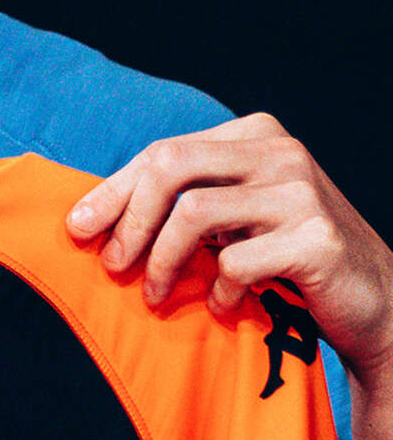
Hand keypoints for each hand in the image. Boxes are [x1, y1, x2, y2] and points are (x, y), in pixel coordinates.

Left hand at [65, 113, 392, 387]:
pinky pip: (236, 262)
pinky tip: (220, 305)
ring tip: (155, 295)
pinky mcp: (317, 239)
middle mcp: (280, 151)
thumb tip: (93, 216)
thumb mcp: (237, 215)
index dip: (113, 190)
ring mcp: (302, 192)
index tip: (77, 228)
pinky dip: (216, 290)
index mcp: (254, 135)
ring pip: (194, 213)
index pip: (164, 152)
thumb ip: (184, 201)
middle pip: (170, 167)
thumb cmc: (288, 259)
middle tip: (112, 266)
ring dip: (161, 262)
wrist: (376, 303)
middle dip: (128, 220)